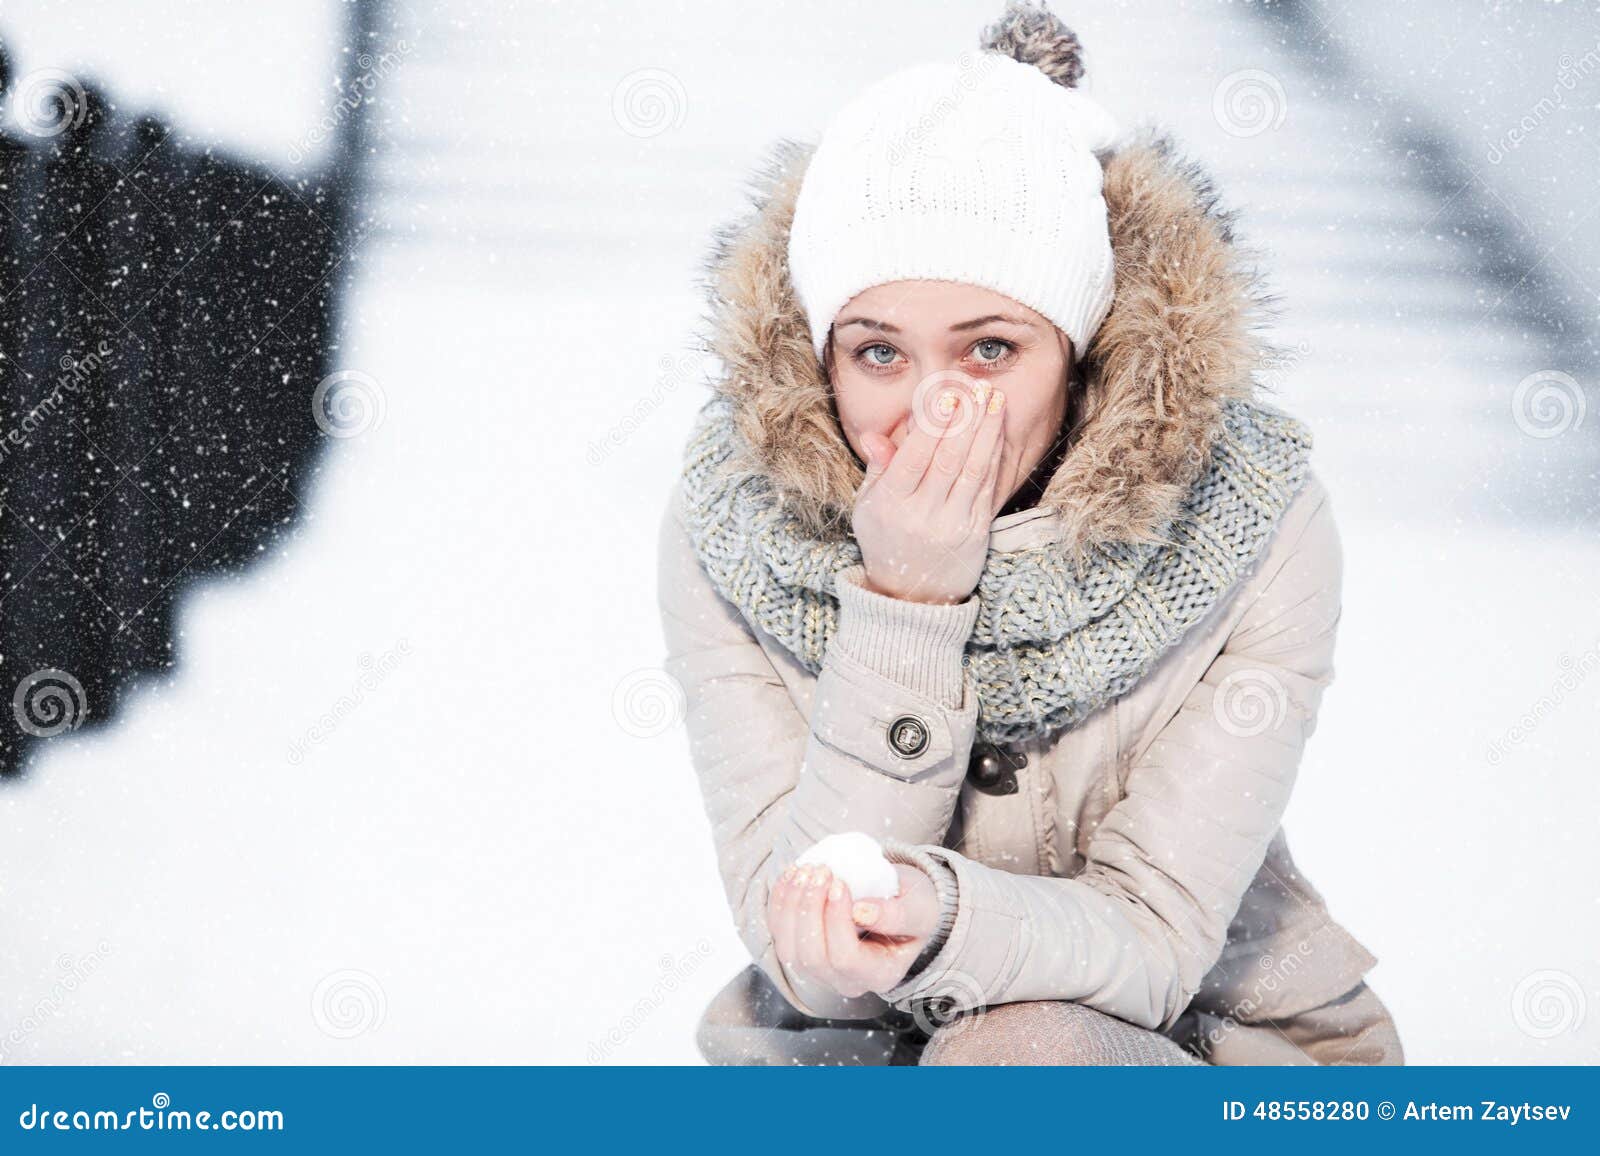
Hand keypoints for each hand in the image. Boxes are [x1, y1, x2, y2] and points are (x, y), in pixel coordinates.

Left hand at [767, 862, 940, 998]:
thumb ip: (898, 914)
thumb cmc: (916, 909)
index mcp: (879, 974)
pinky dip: (780, 902)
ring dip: (791, 905)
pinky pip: (779, 932)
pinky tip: (792, 874)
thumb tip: (861, 912)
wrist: (904, 907)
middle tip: (821, 870)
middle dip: (809, 909)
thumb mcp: (920, 909)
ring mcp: (820, 969)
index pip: (845, 958)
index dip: (835, 921)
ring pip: (789, 948)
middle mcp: (845, 980)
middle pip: (811, 957)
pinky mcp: (803, 949)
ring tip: (806, 869)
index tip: (840, 882)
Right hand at [852, 377, 1006, 604]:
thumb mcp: (868, 508)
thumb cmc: (885, 541)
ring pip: (972, 470)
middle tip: (977, 386)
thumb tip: (876, 435)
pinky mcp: (976, 533)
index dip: (933, 423)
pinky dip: (993, 457)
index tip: (946, 393)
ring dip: (986, 432)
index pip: (914, 456)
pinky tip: (998, 433)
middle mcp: (921, 515)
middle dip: (965, 418)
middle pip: (947, 458)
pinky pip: (987, 488)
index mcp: (890, 505)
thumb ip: (877, 470)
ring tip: (995, 400)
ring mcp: (951, 525)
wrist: (910, 598)